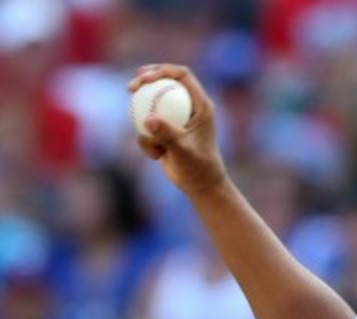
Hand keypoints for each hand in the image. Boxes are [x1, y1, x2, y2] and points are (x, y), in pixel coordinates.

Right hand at [127, 64, 226, 195]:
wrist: (199, 185)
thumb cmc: (199, 168)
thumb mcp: (183, 152)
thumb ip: (167, 135)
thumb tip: (148, 120)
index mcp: (201, 105)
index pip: (182, 75)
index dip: (162, 70)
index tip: (144, 77)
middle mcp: (189, 107)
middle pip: (164, 81)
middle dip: (145, 81)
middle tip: (130, 88)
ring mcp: (176, 117)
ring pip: (151, 106)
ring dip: (144, 124)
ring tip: (157, 148)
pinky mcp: (165, 129)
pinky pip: (147, 126)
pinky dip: (147, 141)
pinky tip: (158, 156)